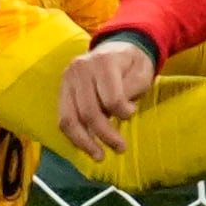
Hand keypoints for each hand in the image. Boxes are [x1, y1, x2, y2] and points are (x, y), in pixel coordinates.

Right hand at [58, 39, 156, 159]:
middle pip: (89, 112)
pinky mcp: (62, 89)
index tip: (132, 114)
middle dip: (105, 135)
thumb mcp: (142, 73)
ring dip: (85, 142)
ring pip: (70, 118)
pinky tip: (87, 146)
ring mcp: (68, 79)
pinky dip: (75, 136)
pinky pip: (64, 118)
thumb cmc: (132, 64)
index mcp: (103, 62)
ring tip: (99, 157)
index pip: (111, 99)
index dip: (123, 113)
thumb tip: (118, 112)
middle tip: (121, 149)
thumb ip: (131, 90)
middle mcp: (81, 68)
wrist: (115, 48)